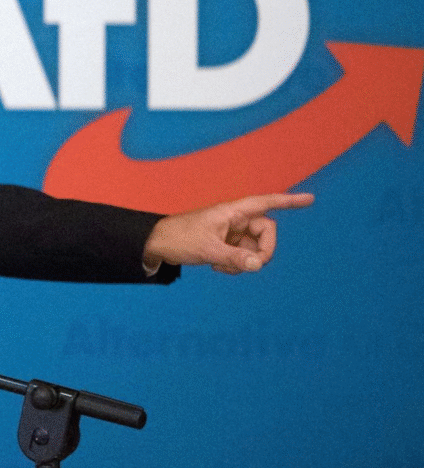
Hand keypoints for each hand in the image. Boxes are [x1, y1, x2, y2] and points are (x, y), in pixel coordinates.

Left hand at [143, 193, 314, 273]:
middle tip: (249, 266)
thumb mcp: (208, 250)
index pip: (266, 203)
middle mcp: (235, 219)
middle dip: (263, 251)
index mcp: (232, 211)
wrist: (156, 244)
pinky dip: (237, 264)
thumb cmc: (179, 238)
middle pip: (267, 233)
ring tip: (222, 266)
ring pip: (255, 248)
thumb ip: (235, 258)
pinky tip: (218, 267)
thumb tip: (258, 265)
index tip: (310, 200)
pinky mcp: (226, 244)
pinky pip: (244, 255)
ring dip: (245, 261)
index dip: (289, 201)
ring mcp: (231, 232)